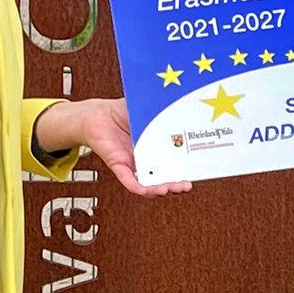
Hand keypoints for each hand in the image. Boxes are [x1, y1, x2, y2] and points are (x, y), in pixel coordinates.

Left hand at [34, 98, 191, 196]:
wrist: (97, 114)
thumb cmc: (122, 113)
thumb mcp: (148, 110)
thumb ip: (163, 110)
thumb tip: (180, 103)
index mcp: (156, 147)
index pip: (174, 163)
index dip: (185, 170)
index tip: (196, 171)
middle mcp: (146, 159)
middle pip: (164, 178)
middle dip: (176, 184)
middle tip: (185, 185)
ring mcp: (133, 164)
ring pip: (148, 183)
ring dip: (159, 189)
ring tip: (169, 188)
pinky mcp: (118, 165)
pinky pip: (128, 180)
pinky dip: (137, 186)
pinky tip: (146, 190)